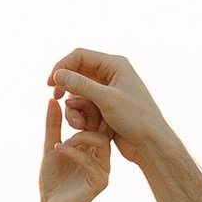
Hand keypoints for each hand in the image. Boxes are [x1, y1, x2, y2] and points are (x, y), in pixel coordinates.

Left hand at [39, 88, 111, 201]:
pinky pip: (92, 162)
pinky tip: (58, 148)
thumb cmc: (53, 178)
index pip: (98, 119)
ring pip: (102, 142)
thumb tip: (52, 100)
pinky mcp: (100, 182)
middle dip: (89, 115)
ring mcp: (103, 168)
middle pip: (105, 126)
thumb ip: (53, 125)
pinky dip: (74, 153)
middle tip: (71, 108)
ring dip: (81, 136)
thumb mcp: (51, 145)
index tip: (68, 99)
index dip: (87, 106)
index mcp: (94, 145)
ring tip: (62, 139)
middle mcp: (103, 155)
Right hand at [47, 48, 170, 162]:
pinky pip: (84, 106)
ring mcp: (107, 92)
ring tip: (79, 124)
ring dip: (74, 107)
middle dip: (67, 88)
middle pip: (77, 73)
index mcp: (115, 65)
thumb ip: (81, 85)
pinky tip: (84, 127)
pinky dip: (80, 115)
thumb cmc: (136, 120)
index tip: (50, 84)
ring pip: (79, 93)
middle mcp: (111, 75)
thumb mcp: (107, 100)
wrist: (151, 145)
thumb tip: (57, 74)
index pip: (80, 56)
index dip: (62, 67)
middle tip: (56, 98)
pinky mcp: (105, 108)